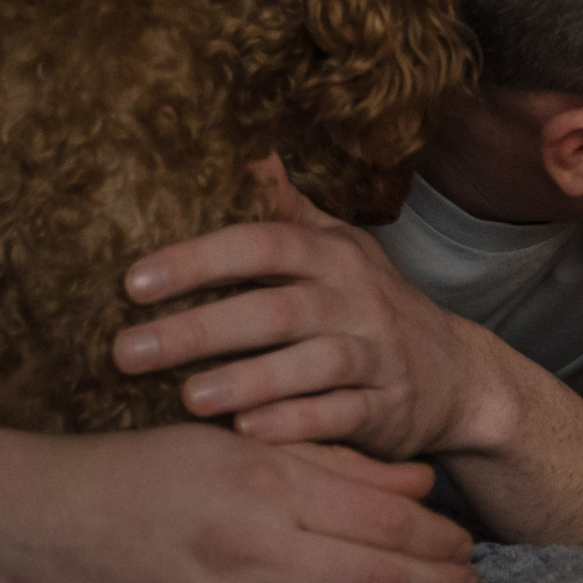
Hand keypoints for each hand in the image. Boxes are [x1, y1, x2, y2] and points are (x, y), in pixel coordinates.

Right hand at [0, 425, 478, 582]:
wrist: (35, 518)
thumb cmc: (143, 469)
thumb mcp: (239, 442)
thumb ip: (333, 460)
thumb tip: (419, 486)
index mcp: (267, 483)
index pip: (386, 519)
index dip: (440, 538)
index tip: (467, 544)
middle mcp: (251, 546)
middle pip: (378, 578)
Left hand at [112, 155, 500, 458]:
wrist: (457, 374)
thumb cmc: (372, 307)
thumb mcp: (340, 250)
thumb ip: (289, 211)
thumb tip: (249, 152)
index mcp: (334, 257)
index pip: (264, 244)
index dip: (199, 260)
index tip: (133, 282)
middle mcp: (357, 301)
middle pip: (277, 308)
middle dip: (201, 328)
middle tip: (126, 350)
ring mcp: (376, 355)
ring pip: (314, 362)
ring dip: (251, 378)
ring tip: (189, 397)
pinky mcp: (387, 409)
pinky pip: (343, 414)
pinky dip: (298, 422)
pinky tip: (249, 431)